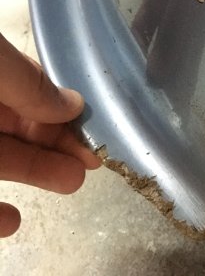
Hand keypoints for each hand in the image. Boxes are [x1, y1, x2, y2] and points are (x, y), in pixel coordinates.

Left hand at [0, 33, 100, 237]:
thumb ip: (31, 84)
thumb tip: (75, 104)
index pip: (35, 93)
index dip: (66, 114)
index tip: (93, 133)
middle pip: (25, 129)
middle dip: (60, 147)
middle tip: (93, 164)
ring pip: (3, 160)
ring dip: (38, 172)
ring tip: (72, 184)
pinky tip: (12, 221)